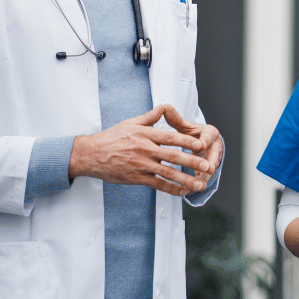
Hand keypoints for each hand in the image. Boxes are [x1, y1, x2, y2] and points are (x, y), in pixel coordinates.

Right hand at [69, 104, 212, 195]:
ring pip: (167, 173)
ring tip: (199, 184)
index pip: (170, 137)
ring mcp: (141, 165)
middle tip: (207, 165)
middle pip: (173, 156)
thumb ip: (150, 116)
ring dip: (185, 179)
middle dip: (191, 161)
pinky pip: (157, 185)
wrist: (91, 154)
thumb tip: (164, 106)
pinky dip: (171, 189)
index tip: (201, 145)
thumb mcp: (130, 122)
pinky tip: (182, 192)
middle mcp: (145, 149)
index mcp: (145, 134)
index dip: (187, 141)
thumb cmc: (111, 138)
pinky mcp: (136, 178)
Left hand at [160, 105, 223, 185]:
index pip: (209, 136)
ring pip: (210, 170)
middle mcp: (215, 146)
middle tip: (206, 169)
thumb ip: (175, 119)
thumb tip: (165, 107)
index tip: (199, 146)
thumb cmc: (190, 135)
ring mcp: (214, 160)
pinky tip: (189, 191)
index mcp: (210, 133)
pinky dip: (197, 184)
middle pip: (214, 155)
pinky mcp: (209, 171)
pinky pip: (204, 179)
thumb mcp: (184, 127)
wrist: (200, 145)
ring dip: (205, 177)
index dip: (204, 141)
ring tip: (198, 185)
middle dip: (210, 163)